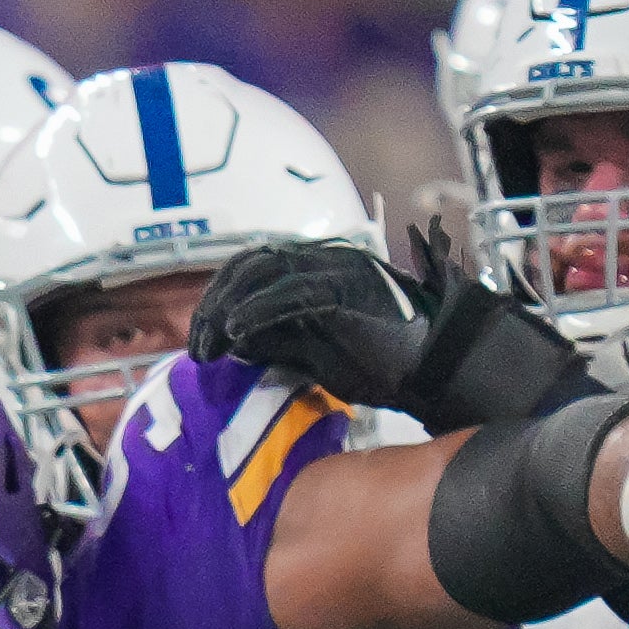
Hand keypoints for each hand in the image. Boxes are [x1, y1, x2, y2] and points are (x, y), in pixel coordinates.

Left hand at [190, 223, 590, 430]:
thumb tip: (230, 341)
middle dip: (212, 306)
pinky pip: (290, 292)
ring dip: (226, 309)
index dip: (215, 302)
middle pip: (247, 267)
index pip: (248, 271)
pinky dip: (256, 311)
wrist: (432, 366)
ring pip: (262, 273)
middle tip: (197, 349)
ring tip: (209, 347)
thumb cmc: (378, 361)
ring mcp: (334, 269)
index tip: (199, 344)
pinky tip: (235, 335)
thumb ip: (273, 339)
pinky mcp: (345, 288)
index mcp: (312, 271)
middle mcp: (321, 261)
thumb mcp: (310, 352)